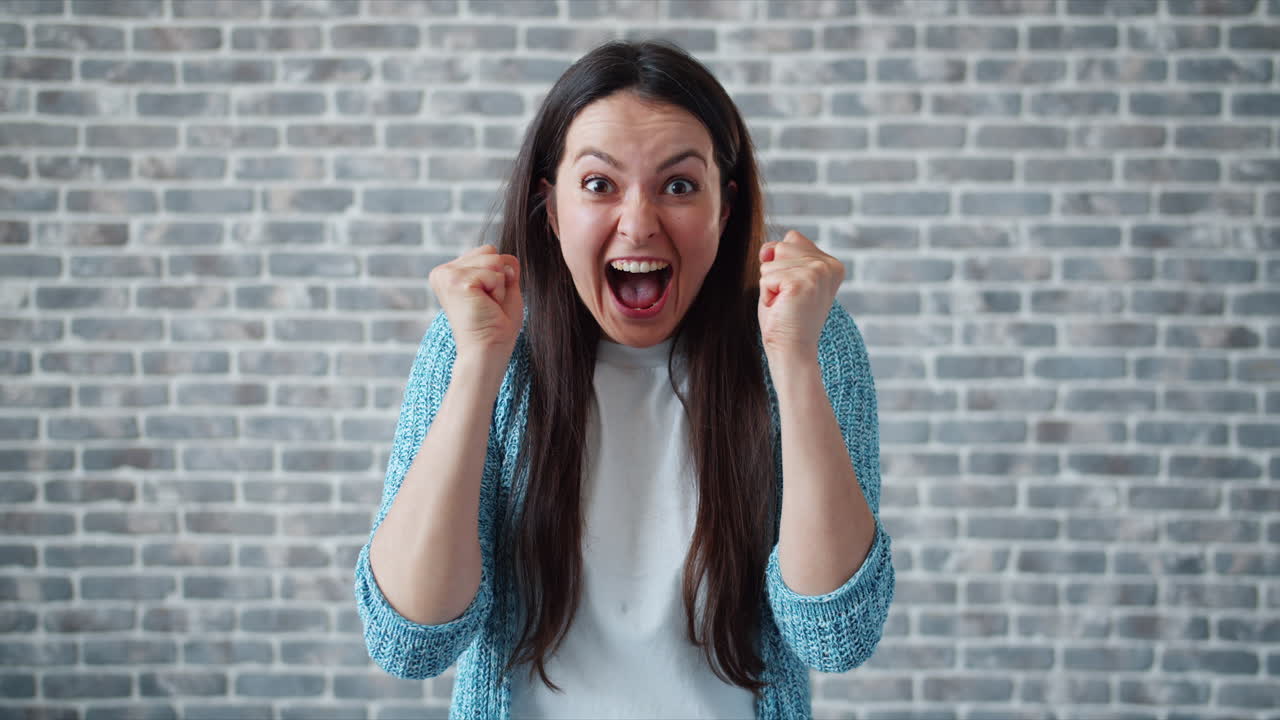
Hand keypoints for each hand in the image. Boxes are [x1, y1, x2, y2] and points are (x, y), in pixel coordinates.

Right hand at [428, 245, 522, 362]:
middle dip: (499, 277)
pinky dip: (498, 291)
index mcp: (450, 272)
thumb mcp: (504, 289)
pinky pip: (494, 272)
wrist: (489, 350)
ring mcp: (446, 275)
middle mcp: (443, 272)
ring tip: (487, 306)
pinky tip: (486, 307)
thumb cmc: (496, 326)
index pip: (487, 250)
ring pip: (494, 259)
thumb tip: (509, 256)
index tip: (487, 300)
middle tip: (488, 304)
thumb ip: (505, 268)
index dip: (499, 275)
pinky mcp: (455, 281)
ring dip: (499, 285)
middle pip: (490, 250)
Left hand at [758, 230, 843, 361]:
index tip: (795, 291)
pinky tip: (781, 308)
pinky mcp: (801, 282)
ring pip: (771, 262)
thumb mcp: (787, 277)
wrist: (793, 350)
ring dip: (770, 285)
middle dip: (775, 273)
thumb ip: (783, 254)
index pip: (792, 239)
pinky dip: (766, 294)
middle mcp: (829, 265)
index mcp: (831, 263)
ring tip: (785, 304)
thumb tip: (768, 249)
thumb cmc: (786, 318)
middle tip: (788, 299)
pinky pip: (765, 277)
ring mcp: (817, 272)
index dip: (782, 264)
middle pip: (781, 246)